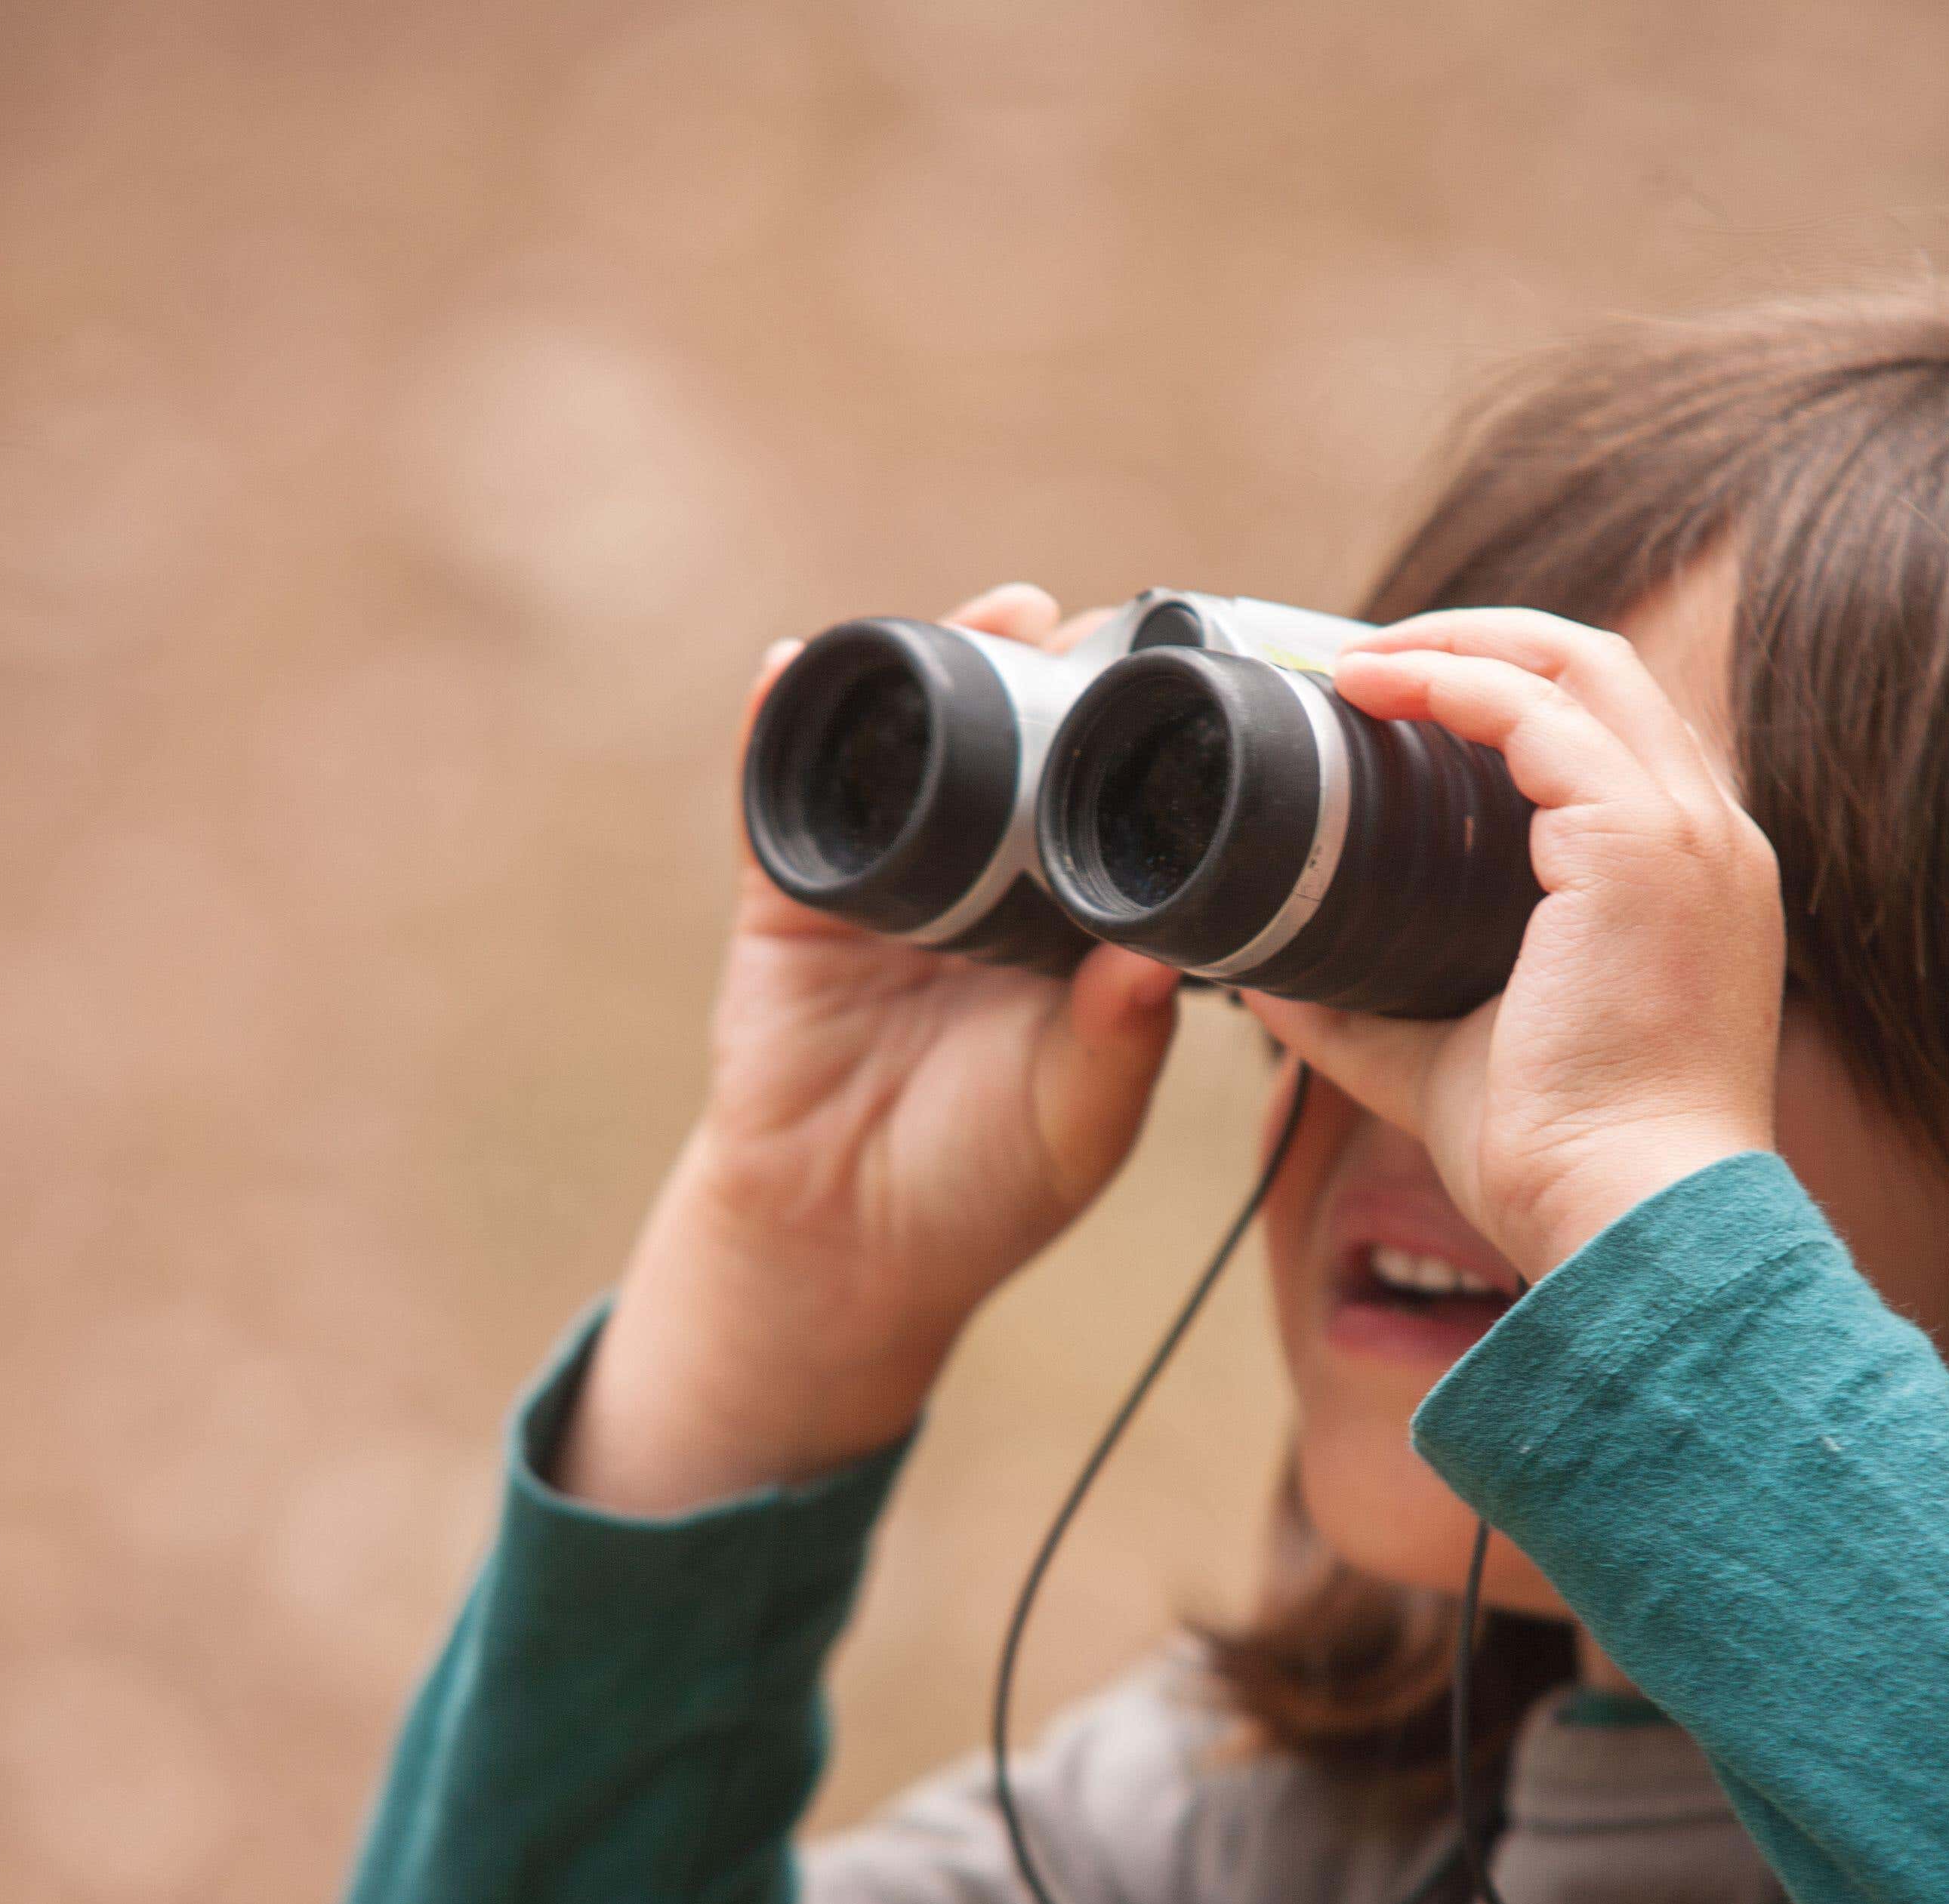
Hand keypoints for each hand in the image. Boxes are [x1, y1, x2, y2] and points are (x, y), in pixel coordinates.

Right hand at [560, 585, 1179, 1513]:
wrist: (846, 1246)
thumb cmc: (981, 1187)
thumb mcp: (1077, 1121)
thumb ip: (1117, 1042)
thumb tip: (1159, 961)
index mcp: (1067, 926)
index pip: (1101, 805)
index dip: (1128, 740)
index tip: (1171, 678)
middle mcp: (982, 885)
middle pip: (1013, 748)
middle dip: (1044, 672)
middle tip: (1073, 624)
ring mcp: (883, 881)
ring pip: (907, 749)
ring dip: (935, 667)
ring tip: (989, 613)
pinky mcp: (790, 901)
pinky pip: (779, 800)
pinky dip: (777, 726)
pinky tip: (792, 665)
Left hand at [1242, 608, 1782, 1279]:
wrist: (1633, 1222)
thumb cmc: (1563, 1163)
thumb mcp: (1448, 1063)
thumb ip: (1364, 1013)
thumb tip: (1264, 978)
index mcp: (1690, 884)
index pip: (1614, 738)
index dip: (1511, 694)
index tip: (1404, 702)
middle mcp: (1709, 841)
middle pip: (1605, 673)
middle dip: (1485, 640)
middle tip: (1370, 659)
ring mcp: (1686, 835)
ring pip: (1580, 665)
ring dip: (1461, 642)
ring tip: (1358, 661)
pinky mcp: (1640, 845)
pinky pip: (1537, 716)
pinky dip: (1452, 682)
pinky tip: (1374, 689)